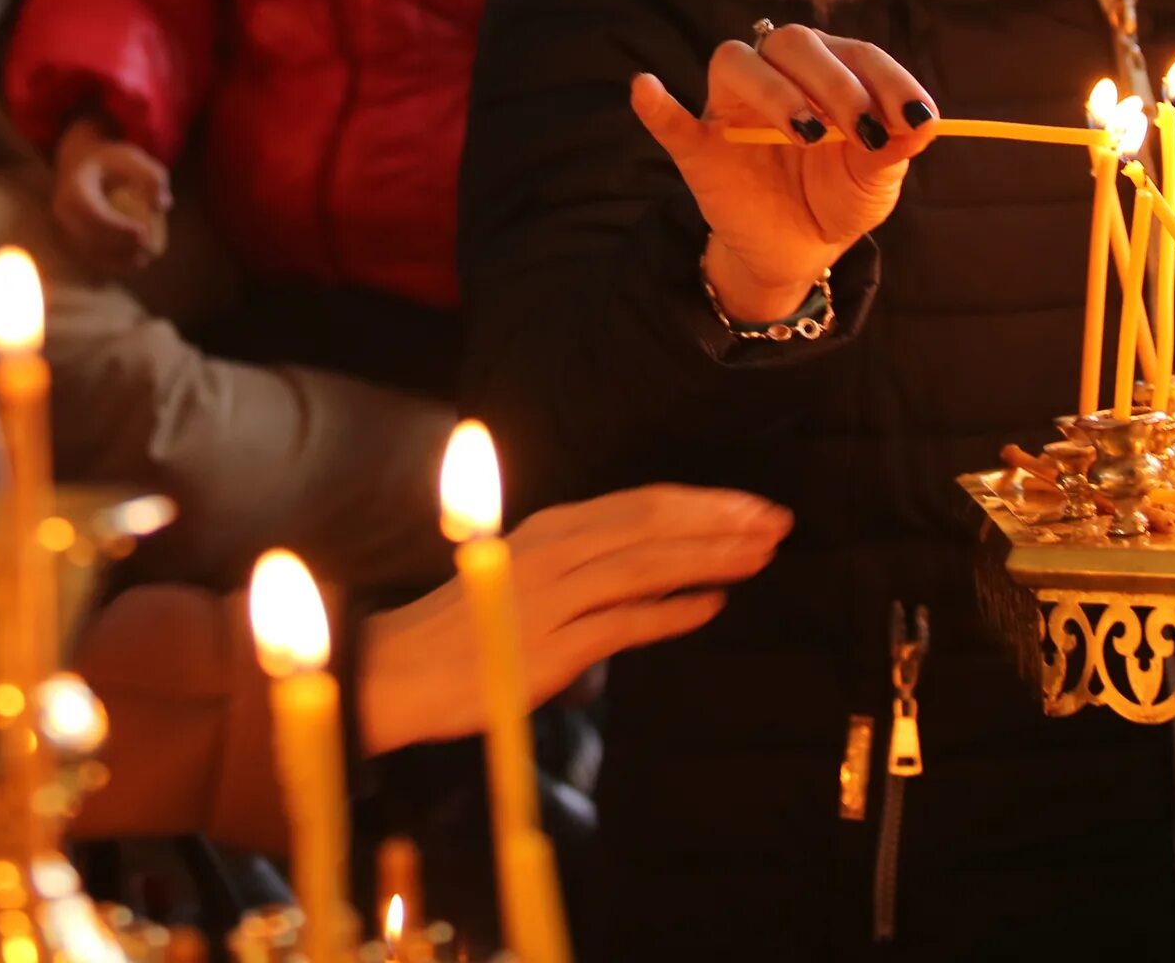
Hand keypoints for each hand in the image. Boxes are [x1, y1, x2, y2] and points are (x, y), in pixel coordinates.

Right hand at [51, 117, 170, 275]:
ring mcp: (65, 228)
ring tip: (145, 258)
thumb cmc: (109, 160)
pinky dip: (112, 263)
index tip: (144, 233)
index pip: (94, 216)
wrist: (80, 163)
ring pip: (90, 252)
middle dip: (121, 247)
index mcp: (74, 190)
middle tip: (148, 248)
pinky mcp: (71, 238)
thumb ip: (152, 177)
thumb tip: (161, 205)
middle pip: (91, 238)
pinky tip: (135, 263)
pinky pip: (91, 257)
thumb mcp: (133, 158)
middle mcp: (64, 212)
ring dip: (117, 260)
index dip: (119, 229)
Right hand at [353, 484, 790, 754]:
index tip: (753, 505)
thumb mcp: (524, 574)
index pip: (639, 503)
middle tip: (777, 522)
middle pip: (651, 524)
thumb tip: (651, 560)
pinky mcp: (550, 647)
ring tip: (759, 556)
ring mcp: (551, 597)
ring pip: (646, 564)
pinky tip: (713, 606)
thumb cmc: (467, 628)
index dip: (702, 502)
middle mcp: (552, 550)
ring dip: (709, 557)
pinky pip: (625, 623)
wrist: (397, 672)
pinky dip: (673, 613)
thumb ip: (583, 562)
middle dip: (720, 521)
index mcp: (549, 528)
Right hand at [631, 24, 936, 321]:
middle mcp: (779, 74)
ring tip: (805, 133)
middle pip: (795, 44)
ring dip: (774, 90)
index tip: (918, 116)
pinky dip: (657, 104)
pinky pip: (671, 121)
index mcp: (829, 72)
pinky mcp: (699, 147)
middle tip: (863, 131)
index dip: (889, 79)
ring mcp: (733, 107)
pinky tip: (646, 89)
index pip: (857, 54)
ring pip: (738, 63)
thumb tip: (920, 124)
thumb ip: (893, 149)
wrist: (799, 250)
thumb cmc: (838, 197)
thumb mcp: (875, 181)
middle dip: (836, 83)